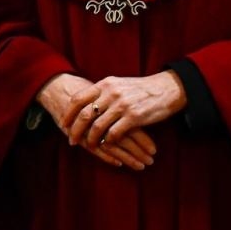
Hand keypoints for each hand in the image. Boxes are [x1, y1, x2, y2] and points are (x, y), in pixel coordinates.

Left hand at [67, 73, 185, 150]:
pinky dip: (108, 141)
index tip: (63, 124)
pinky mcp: (134, 117)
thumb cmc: (140, 89)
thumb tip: (83, 103)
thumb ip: (102, 92)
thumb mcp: (118, 84)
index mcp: (104, 84)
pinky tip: (107, 144)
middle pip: (84, 114)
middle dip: (75, 130)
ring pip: (98, 126)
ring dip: (91, 139)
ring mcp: (122, 105)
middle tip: (71, 140)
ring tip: (89, 145)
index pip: (78, 99)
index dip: (68, 113)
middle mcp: (111, 93)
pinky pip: (115, 133)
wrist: (167, 89)